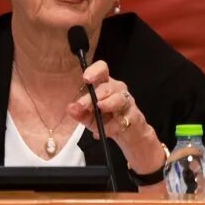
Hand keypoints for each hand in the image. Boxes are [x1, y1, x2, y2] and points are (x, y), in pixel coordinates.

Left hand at [66, 60, 163, 174]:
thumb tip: (70, 108)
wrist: (128, 135)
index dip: (94, 71)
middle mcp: (117, 89)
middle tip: (82, 105)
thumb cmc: (107, 121)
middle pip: (107, 87)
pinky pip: (123, 118)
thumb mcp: (89, 118)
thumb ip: (79, 113)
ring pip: (118, 98)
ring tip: (100, 108)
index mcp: (104, 84)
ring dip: (108, 103)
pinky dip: (113, 125)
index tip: (85, 79)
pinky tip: (106, 130)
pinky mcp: (134, 115)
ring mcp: (127, 101)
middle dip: (94, 95)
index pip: (102, 69)